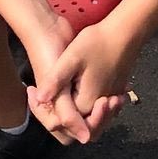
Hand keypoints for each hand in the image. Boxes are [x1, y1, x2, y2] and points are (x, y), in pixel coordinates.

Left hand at [28, 15, 135, 145]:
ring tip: (56, 87)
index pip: (61, 122)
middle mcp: (99, 108)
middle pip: (75, 126)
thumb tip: (40, 98)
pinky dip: (85, 102)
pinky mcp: (114, 92)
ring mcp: (109, 101)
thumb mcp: (72, 58)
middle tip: (41, 91)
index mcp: (85, 103)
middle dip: (56, 114)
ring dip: (71, 108)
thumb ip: (56, 80)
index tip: (31, 90)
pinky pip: (97, 107)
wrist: (126, 32)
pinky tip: (75, 84)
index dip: (43, 111)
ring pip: (86, 117)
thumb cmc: (98, 42)